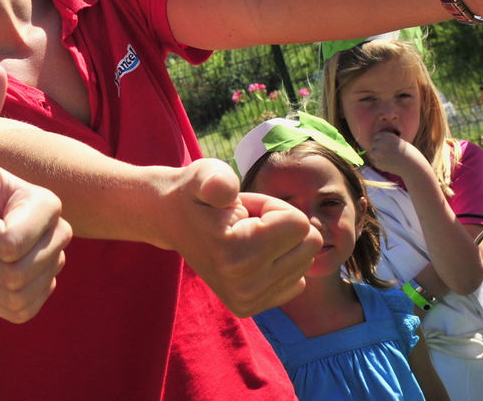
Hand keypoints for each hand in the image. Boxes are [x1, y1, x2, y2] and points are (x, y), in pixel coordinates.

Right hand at [155, 158, 319, 316]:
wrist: (172, 221)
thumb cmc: (197, 193)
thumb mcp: (205, 174)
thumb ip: (216, 179)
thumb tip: (223, 192)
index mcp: (236, 253)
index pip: (300, 224)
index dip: (274, 207)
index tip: (245, 210)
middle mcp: (243, 285)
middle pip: (309, 244)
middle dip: (281, 225)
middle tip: (247, 223)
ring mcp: (247, 300)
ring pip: (305, 261)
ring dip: (278, 244)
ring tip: (245, 236)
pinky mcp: (250, 308)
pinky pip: (297, 281)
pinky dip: (278, 264)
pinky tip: (249, 256)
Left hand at [361, 129, 428, 178]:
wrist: (412, 165)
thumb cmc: (407, 154)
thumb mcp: (397, 143)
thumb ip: (386, 142)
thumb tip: (373, 144)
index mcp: (386, 135)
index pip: (376, 136)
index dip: (381, 142)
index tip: (387, 147)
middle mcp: (380, 142)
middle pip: (373, 144)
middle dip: (379, 149)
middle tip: (390, 154)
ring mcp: (378, 153)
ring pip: (372, 154)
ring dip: (379, 157)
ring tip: (391, 159)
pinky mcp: (378, 162)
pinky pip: (376, 163)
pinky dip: (381, 165)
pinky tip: (391, 165)